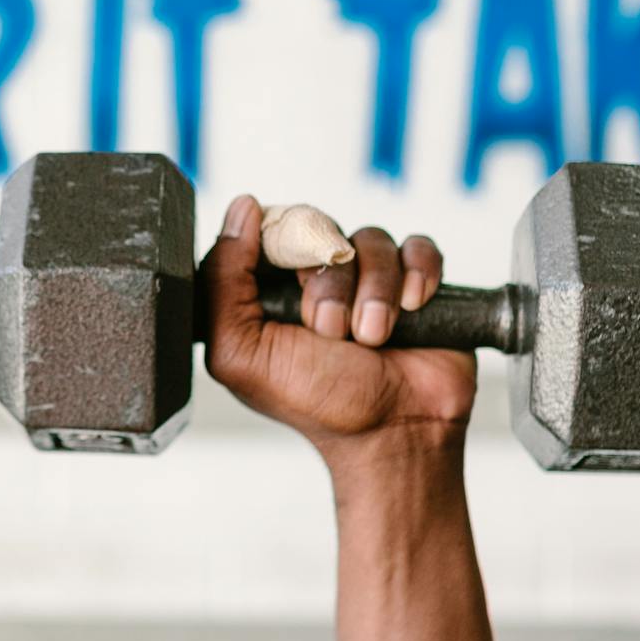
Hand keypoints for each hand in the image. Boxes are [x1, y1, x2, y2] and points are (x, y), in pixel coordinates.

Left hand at [198, 195, 476, 467]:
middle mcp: (317, 280)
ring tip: (373, 337)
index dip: (284, 248)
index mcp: (269, 291)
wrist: (394, 433)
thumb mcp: (242, 352)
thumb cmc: (318, 403)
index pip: (269, 229)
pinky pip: (417, 246)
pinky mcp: (414, 283)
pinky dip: (416, 272)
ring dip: (375, 290)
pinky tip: (413, 307)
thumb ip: (222, 282)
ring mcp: (368, 280)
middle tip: (332, 331)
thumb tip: (242, 208)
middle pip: (322, 229)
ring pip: (371, 239)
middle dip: (330, 283)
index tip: (296, 288)